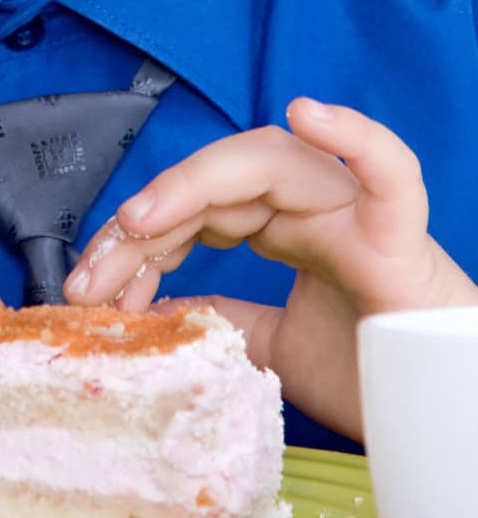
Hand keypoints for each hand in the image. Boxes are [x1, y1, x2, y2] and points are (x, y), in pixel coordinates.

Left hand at [62, 100, 477, 441]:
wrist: (441, 414)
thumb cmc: (371, 375)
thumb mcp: (270, 350)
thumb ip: (220, 318)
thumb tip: (150, 307)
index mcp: (284, 225)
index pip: (195, 210)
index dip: (138, 239)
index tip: (88, 280)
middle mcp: (312, 204)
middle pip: (214, 184)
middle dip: (145, 222)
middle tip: (91, 273)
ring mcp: (354, 209)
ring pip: (270, 160)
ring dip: (195, 184)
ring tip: (142, 217)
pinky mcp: (401, 230)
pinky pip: (388, 168)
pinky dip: (354, 135)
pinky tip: (308, 115)